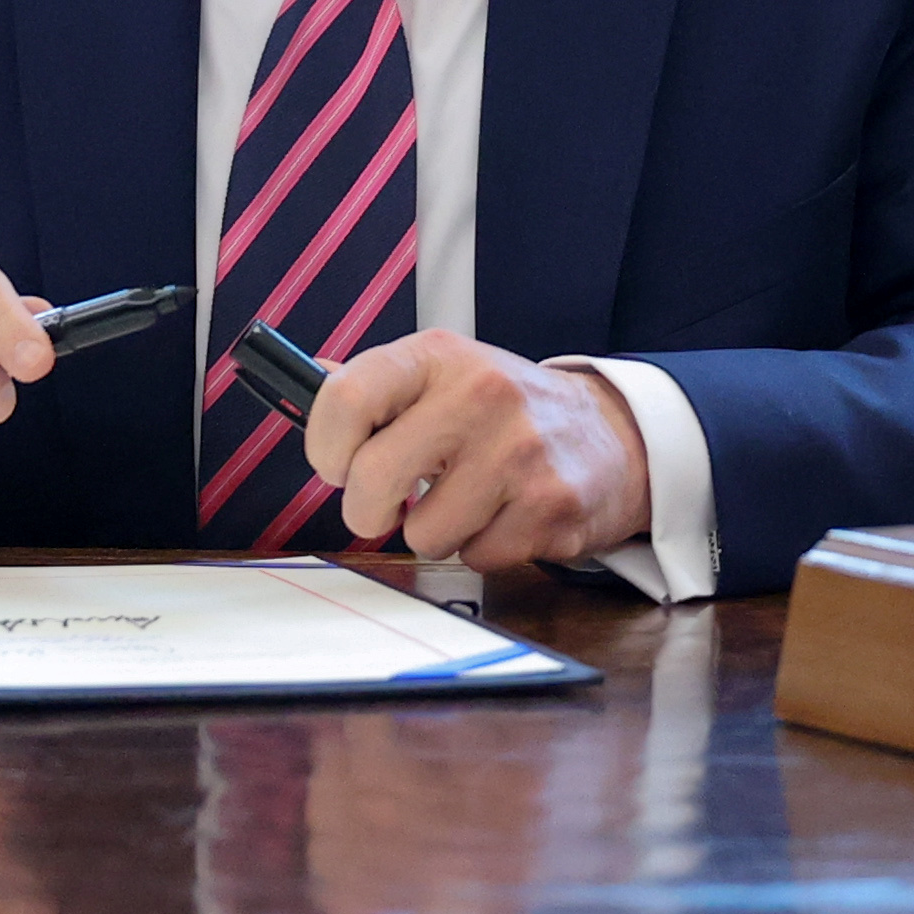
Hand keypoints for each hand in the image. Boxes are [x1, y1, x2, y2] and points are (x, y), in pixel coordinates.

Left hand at [298, 331, 651, 571]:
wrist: (611, 434)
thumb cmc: (504, 410)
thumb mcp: (444, 373)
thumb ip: (375, 386)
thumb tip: (302, 387)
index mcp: (439, 356)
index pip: (343, 398)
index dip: (324, 447)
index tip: (336, 464)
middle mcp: (481, 395)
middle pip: (372, 478)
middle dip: (365, 509)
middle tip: (382, 506)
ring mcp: (520, 453)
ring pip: (423, 533)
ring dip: (434, 531)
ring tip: (464, 501)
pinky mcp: (551, 508)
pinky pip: (476, 558)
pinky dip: (481, 547)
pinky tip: (504, 514)